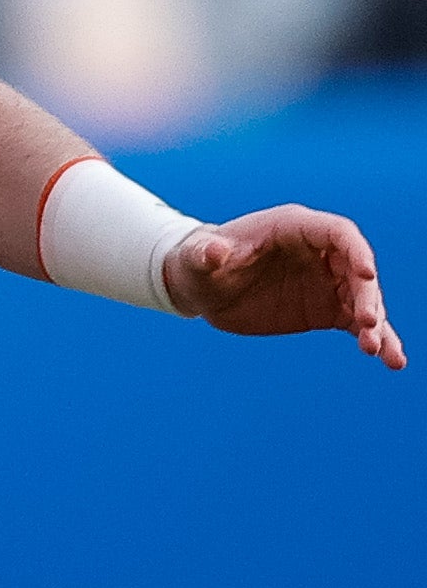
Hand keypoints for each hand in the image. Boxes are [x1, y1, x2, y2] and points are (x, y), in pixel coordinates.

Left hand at [164, 206, 403, 367]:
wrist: (202, 286)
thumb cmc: (200, 261)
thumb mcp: (197, 257)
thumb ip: (206, 253)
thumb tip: (213, 251)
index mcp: (295, 227)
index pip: (338, 233)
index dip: (355, 251)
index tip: (366, 274)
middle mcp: (320, 252)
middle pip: (357, 269)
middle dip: (366, 295)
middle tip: (367, 324)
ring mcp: (327, 281)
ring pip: (363, 299)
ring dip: (376, 324)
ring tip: (380, 352)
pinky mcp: (326, 308)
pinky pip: (357, 323)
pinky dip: (376, 339)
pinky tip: (390, 360)